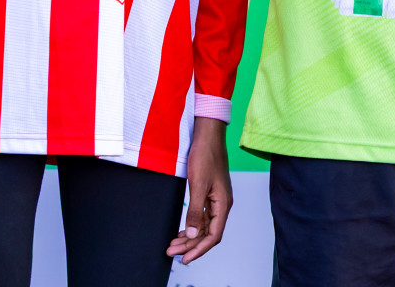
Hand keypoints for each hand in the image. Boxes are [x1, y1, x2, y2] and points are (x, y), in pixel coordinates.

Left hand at [167, 117, 231, 264]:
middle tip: (171, 252)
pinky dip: (192, 226)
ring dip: (190, 237)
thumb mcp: (198, 185)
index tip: (184, 259)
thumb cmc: (206, 156)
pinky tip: (182, 231)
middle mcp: (221, 204)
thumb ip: (196, 212)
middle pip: (208, 233)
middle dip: (190, 246)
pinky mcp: (209, 194)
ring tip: (173, 245)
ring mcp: (216, 200)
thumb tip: (193, 235)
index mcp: (223, 204)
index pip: (213, 236)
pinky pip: (202, 217)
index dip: (199, 250)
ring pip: (204, 226)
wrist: (207, 136)